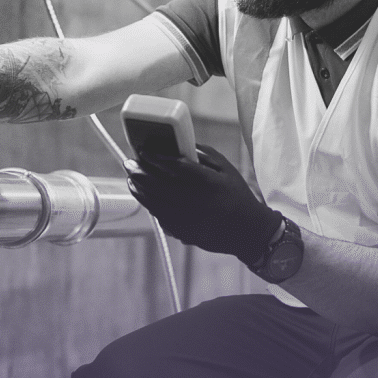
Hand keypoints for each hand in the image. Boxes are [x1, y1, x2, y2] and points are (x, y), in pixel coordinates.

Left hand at [126, 144, 281, 264]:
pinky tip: (142, 195)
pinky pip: (159, 216)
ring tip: (131, 178)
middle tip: (129, 163)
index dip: (156, 158)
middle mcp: (196, 202)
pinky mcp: (183, 233)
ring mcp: (188, 220)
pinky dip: (148, 204)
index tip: (144, 150)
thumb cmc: (237, 196)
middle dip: (140, 172)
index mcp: (209, 184)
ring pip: (154, 202)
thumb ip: (204, 155)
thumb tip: (179, 144)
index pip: (176, 167)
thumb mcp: (226, 169)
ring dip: (139, 189)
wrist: (248, 231)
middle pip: (159, 185)